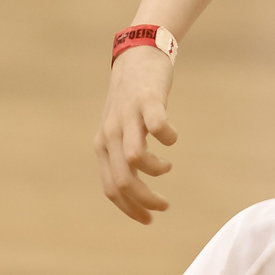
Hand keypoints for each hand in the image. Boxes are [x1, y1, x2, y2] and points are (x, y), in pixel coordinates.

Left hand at [95, 47, 176, 222]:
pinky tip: (172, 139)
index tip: (149, 219)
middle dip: (145, 200)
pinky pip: (158, 128)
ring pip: (135, 159)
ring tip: (167, 165)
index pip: (111, 189)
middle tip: (164, 205)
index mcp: (102, 145)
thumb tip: (133, 187)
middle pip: (123, 181)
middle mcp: (110, 134)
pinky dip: (169, 139)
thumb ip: (121, 155)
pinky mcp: (148, 101)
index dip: (130, 209)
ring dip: (156, 171)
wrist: (137, 55)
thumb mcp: (119, 129)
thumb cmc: (131, 98)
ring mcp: (128, 117)